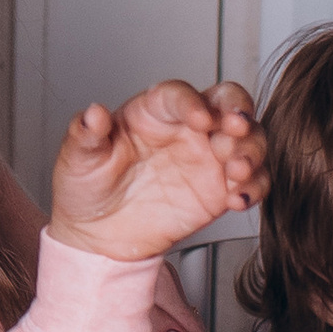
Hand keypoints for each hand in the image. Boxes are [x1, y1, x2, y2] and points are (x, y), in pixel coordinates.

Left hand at [49, 76, 264, 266]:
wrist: (100, 236)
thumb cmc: (88, 187)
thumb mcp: (77, 160)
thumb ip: (85, 134)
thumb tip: (92, 113)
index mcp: (152, 111)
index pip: (179, 94)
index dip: (192, 102)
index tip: (199, 118)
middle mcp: (187, 128)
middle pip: (228, 102)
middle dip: (239, 111)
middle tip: (236, 130)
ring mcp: (208, 157)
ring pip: (248, 138)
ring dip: (251, 150)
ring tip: (236, 172)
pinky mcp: (221, 190)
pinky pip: (252, 181)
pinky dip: (255, 187)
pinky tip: (238, 199)